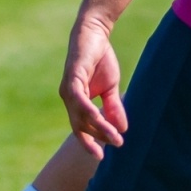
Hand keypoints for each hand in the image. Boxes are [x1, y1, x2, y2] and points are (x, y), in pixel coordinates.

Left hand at [60, 14, 127, 158]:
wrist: (96, 33)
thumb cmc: (100, 59)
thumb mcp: (110, 88)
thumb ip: (113, 108)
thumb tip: (122, 129)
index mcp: (76, 103)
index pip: (81, 128)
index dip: (90, 142)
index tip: (101, 157)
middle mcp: (69, 98)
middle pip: (81, 125)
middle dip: (98, 137)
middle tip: (116, 145)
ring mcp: (68, 88)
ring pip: (81, 115)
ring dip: (98, 127)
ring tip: (114, 136)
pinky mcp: (72, 76)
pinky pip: (78, 98)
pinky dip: (87, 109)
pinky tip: (97, 118)